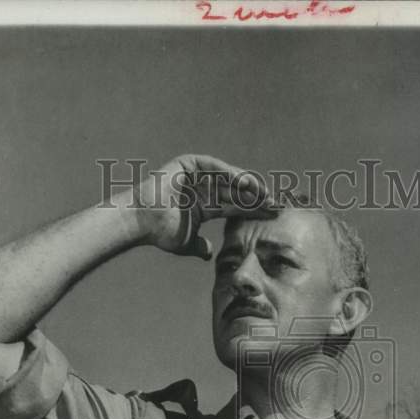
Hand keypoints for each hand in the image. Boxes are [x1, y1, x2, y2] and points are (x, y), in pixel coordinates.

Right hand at [134, 154, 277, 259]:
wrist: (142, 221)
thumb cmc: (161, 233)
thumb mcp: (186, 243)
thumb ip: (199, 247)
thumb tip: (209, 254)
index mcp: (206, 207)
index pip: (236, 207)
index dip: (254, 210)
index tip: (273, 215)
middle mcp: (205, 189)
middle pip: (237, 192)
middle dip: (257, 197)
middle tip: (277, 202)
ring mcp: (197, 175)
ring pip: (229, 179)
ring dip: (248, 186)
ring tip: (266, 193)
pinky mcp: (190, 163)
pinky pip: (215, 167)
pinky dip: (230, 173)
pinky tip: (246, 182)